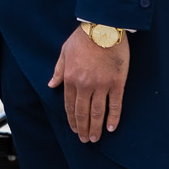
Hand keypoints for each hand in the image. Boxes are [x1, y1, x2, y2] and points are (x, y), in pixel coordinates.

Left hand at [47, 27, 129, 142]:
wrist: (103, 28)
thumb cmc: (82, 38)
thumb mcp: (64, 52)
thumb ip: (58, 70)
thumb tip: (51, 85)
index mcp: (70, 78)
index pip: (69, 104)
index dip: (71, 119)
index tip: (74, 129)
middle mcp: (85, 85)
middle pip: (82, 112)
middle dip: (83, 128)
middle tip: (85, 140)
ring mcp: (102, 85)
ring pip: (98, 112)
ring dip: (96, 127)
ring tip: (96, 139)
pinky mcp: (116, 83)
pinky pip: (115, 105)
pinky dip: (114, 118)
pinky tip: (112, 128)